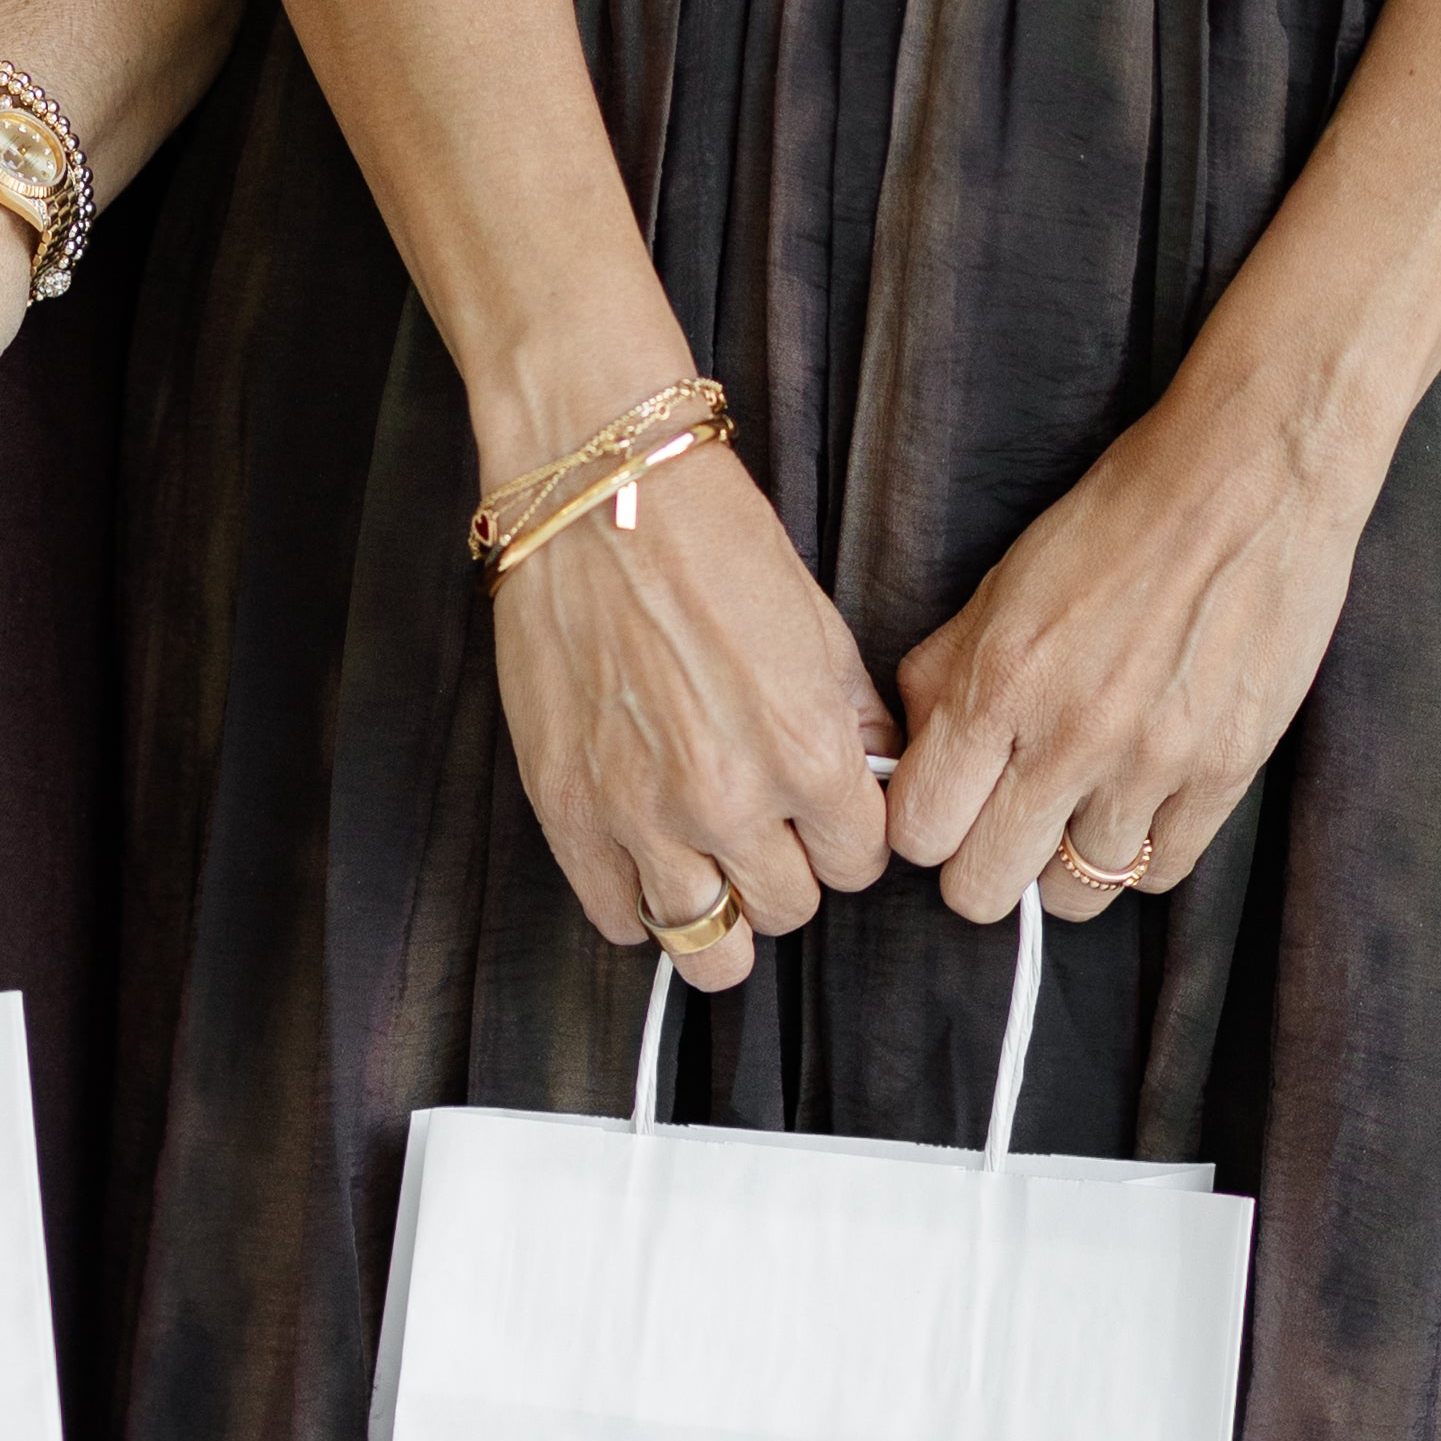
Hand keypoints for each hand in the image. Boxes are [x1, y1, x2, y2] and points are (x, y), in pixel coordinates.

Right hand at [487, 435, 893, 984]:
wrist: (598, 495)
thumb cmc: (712, 541)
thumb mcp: (818, 625)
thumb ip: (851, 717)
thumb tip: (871, 774)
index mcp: (806, 751)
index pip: (858, 864)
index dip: (847, 840)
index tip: (824, 816)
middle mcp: (730, 799)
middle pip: (789, 911)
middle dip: (788, 875)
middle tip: (767, 834)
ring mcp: (642, 815)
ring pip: (709, 944)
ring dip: (721, 913)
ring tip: (712, 871)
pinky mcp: (569, 812)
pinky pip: (621, 922)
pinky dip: (643, 909)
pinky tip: (649, 868)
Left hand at [881, 364, 1389, 923]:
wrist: (1254, 476)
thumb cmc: (1122, 518)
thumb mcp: (1003, 583)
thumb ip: (946, 673)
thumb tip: (912, 750)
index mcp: (999, 684)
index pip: (918, 831)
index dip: (926, 828)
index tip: (950, 807)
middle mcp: (1068, 738)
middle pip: (982, 891)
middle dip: (983, 865)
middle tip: (1006, 825)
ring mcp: (1151, 764)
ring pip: (1074, 895)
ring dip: (1067, 861)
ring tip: (1082, 807)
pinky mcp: (1225, 772)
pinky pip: (1159, 872)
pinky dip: (1142, 853)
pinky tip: (1140, 805)